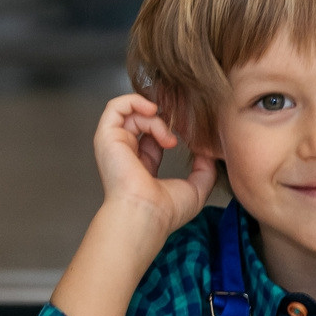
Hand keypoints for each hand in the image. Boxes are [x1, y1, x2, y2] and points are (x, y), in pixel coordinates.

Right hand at [90, 93, 217, 241]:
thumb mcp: (195, 189)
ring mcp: (115, 144)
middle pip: (142, 120)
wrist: (146, 214)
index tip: (187, 133)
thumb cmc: (165, 211)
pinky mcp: (107, 136)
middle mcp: (126, 153)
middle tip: (179, 127)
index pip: (153, 136)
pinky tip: (152, 111)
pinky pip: (115, 107)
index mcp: (142, 165)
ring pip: (133, 112)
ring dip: (155, 117)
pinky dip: (134, 101)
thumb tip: (208, 154)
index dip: (170, 128)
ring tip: (167, 135)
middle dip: (163, 117)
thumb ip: (204, 170)